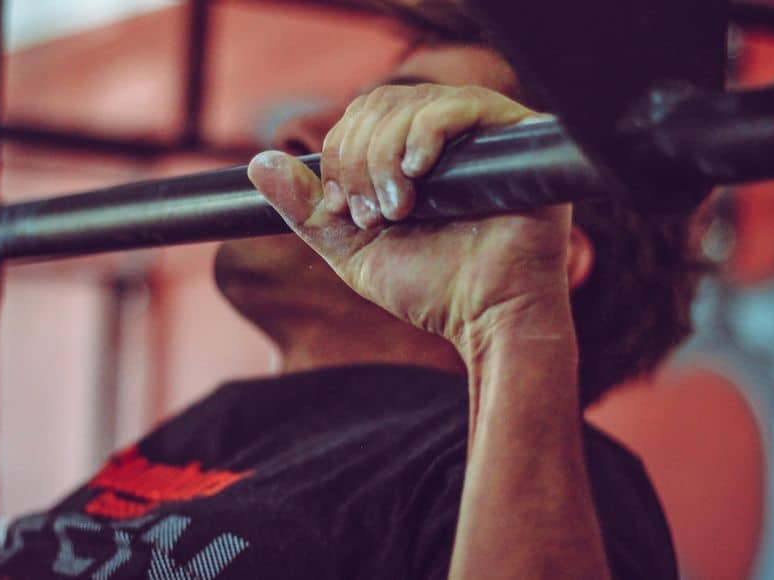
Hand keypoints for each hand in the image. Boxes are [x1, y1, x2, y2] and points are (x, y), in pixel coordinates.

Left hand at [247, 84, 571, 350]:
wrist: (486, 316)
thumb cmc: (430, 286)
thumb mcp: (353, 249)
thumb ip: (308, 210)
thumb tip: (259, 164)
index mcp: (408, 157)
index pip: (358, 119)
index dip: (339, 156)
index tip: (345, 209)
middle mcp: (444, 138)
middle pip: (379, 105)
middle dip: (358, 159)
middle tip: (373, 214)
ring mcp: (479, 133)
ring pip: (410, 103)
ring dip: (385, 155)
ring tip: (398, 209)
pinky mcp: (514, 136)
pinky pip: (461, 105)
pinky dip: (426, 133)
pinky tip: (418, 171)